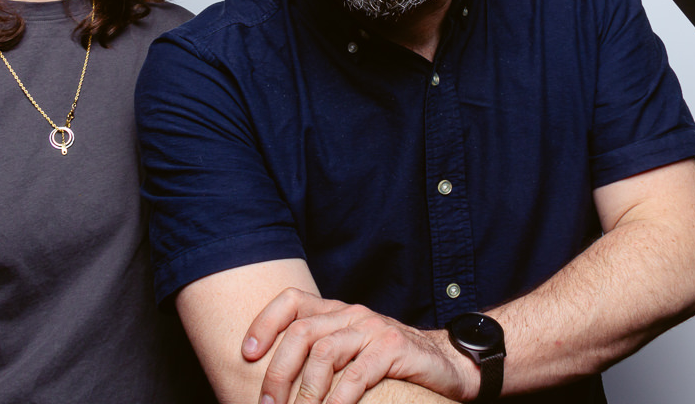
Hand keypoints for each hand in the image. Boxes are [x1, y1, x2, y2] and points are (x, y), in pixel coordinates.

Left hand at [244, 289, 477, 403]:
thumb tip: (275, 387)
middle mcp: (353, 314)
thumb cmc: (392, 365)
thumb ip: (322, 358)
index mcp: (338, 312)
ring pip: (324, 353)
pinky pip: (355, 375)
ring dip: (303, 392)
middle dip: (276, 372)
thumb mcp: (352, 353)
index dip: (264, 323)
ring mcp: (374, 329)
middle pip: (301, 332)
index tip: (245, 355)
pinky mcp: (394, 349)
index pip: (292, 300)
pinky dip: (337, 400)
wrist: (449, 363)